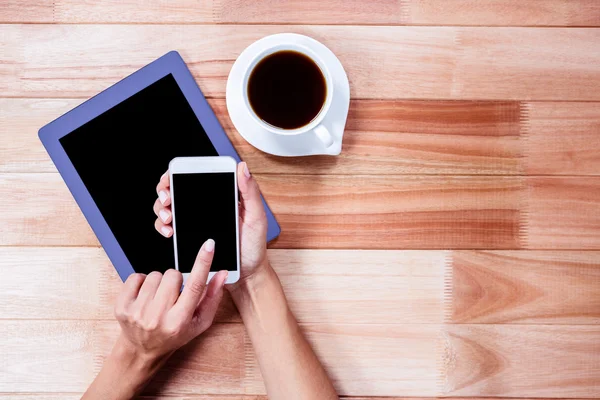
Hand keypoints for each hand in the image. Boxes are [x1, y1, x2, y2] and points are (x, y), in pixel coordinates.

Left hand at [114, 239, 227, 360]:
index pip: (195, 286)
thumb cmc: (175, 333)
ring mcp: (137, 313)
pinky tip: (145, 297)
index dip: (203, 263)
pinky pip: (136, 276)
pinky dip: (142, 283)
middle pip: (173, 274)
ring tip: (158, 298)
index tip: (209, 245)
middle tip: (173, 295)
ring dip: (159, 283)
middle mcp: (157, 318)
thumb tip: (222, 273)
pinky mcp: (122, 307)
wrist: (142, 350)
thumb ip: (212, 297)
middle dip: (176, 279)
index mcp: (179, 321)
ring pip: (155, 274)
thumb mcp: (199, 321)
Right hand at [153, 162, 268, 287]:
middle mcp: (204, 206)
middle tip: (168, 198)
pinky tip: (170, 231)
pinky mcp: (187, 237)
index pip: (195, 176)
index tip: (174, 175)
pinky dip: (163, 226)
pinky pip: (167, 227)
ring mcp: (193, 221)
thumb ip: (250, 192)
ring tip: (169, 217)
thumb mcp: (256, 216)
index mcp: (219, 196)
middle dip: (165, 189)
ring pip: (167, 207)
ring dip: (161, 208)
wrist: (247, 273)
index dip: (179, 172)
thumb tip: (242, 167)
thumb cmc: (254, 245)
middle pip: (175, 189)